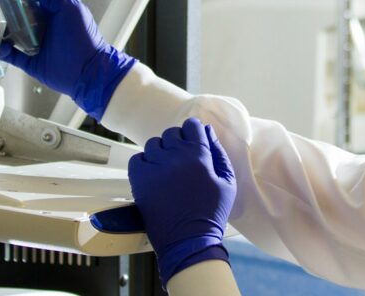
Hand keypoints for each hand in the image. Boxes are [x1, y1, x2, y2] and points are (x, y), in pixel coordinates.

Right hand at [0, 0, 134, 119]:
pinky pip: (11, 55)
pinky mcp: (30, 62)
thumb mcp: (67, 7)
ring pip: (11, 35)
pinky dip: (0, 50)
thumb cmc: (83, 36)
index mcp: (52, 12)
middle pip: (17, 16)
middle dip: (1, 10)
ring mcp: (36, 45)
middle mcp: (43, 27)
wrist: (88, 71)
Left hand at [128, 118, 236, 285]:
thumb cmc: (211, 213)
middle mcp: (174, 156)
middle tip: (182, 160)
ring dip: (161, 152)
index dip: (193, 132)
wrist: (188, 241)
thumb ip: (218, 153)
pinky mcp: (139, 179)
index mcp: (198, 155)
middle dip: (178, 142)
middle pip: (172, 133)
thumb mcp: (227, 181)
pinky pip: (137, 158)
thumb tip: (208, 132)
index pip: (191, 125)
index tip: (193, 142)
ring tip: (167, 169)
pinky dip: (144, 163)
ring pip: (154, 144)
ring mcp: (154, 167)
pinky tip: (154, 176)